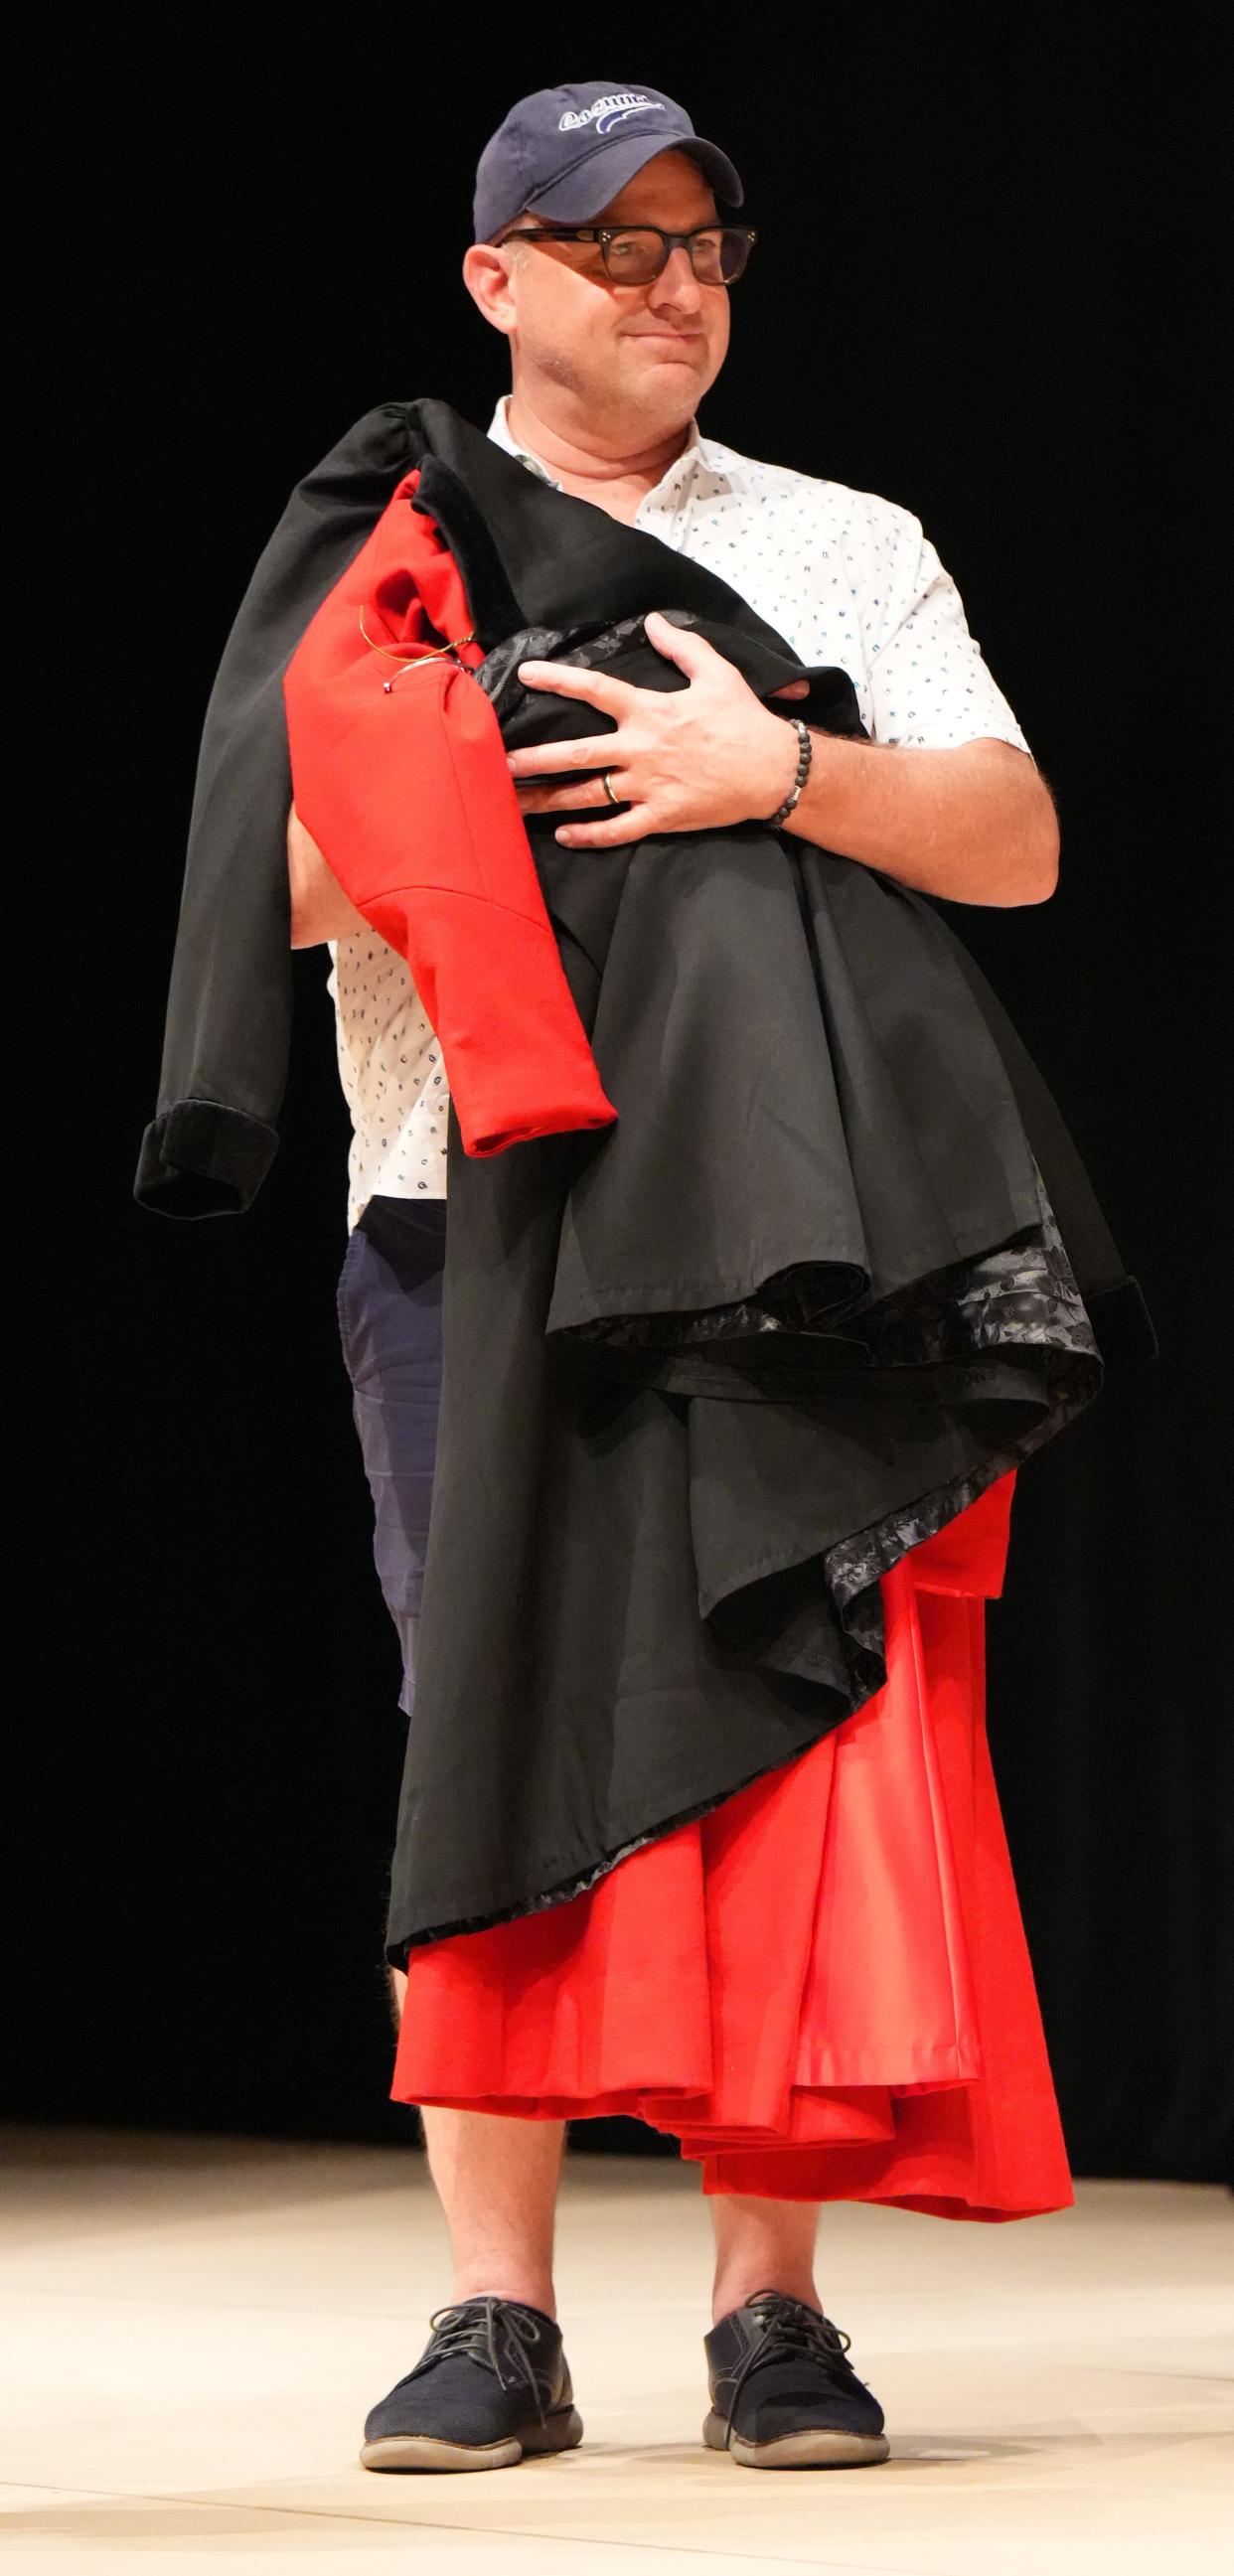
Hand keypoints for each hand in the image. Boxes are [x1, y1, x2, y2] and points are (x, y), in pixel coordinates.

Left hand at [506, 610, 810, 846]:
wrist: (774, 770)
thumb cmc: (745, 720)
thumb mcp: (717, 673)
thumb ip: (681, 646)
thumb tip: (654, 621)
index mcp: (650, 710)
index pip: (595, 689)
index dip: (558, 680)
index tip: (526, 675)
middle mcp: (641, 748)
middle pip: (576, 753)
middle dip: (535, 759)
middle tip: (500, 763)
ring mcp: (648, 786)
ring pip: (587, 795)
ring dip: (549, 800)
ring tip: (515, 804)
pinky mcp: (661, 815)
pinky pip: (617, 829)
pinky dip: (590, 835)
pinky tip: (564, 835)